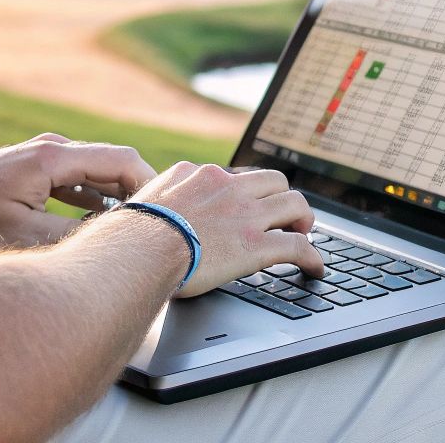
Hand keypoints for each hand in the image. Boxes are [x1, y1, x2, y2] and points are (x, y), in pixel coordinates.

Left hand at [0, 133, 156, 254]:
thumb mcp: (22, 236)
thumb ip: (72, 237)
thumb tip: (113, 244)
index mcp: (56, 157)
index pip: (123, 160)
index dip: (150, 187)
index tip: (162, 216)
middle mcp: (55, 148)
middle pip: (115, 163)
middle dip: (138, 194)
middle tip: (153, 226)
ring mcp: (45, 154)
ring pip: (98, 171)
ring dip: (116, 197)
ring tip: (131, 228)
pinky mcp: (36, 166)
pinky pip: (79, 177)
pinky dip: (95, 197)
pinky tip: (101, 222)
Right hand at [123, 162, 323, 296]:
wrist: (136, 251)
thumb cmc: (130, 237)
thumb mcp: (145, 201)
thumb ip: (162, 199)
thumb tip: (154, 209)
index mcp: (199, 176)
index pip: (234, 176)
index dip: (247, 193)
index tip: (249, 204)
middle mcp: (227, 187)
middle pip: (273, 181)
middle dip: (282, 197)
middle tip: (286, 216)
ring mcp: (245, 214)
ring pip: (294, 204)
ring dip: (303, 219)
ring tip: (304, 233)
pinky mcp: (255, 245)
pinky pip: (297, 246)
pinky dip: (311, 256)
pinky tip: (315, 268)